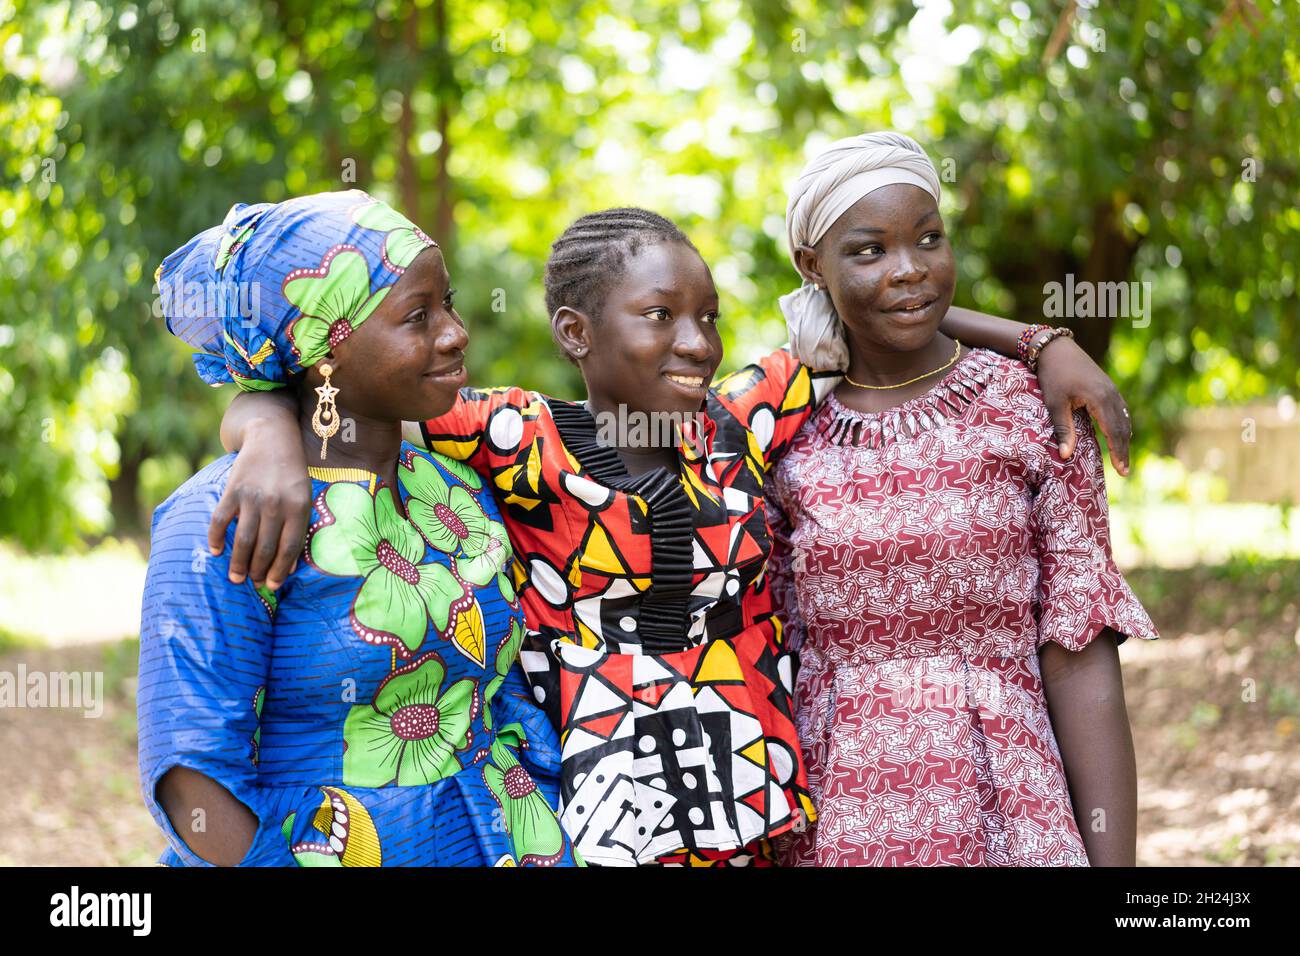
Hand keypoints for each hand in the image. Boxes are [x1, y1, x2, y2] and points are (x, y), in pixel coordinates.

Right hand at [209, 418, 310, 588]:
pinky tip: (216, 551)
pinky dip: (216, 538)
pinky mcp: (232, 490)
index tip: (274, 586)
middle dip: (258, 571)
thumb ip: (298, 528)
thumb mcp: (304, 498)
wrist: (272, 438)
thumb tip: (289, 565)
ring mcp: (252, 497)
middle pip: (265, 548)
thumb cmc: (291, 475)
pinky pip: (221, 520)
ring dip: (238, 563)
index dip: (281, 570)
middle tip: (253, 583)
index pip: (289, 548)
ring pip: (244, 540)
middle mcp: (276, 504)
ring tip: (235, 577)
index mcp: (298, 507)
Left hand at [1035, 337, 1131, 474]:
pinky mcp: (1107, 386)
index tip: (1121, 471)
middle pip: (1122, 427)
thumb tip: (1066, 456)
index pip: (1114, 432)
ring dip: (1123, 438)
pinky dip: (1121, 425)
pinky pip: (1120, 409)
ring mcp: (1111, 389)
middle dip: (1123, 450)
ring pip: (1123, 418)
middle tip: (1124, 471)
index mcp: (1100, 399)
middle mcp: (1111, 394)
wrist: (1054, 348)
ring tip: (1122, 457)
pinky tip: (1119, 434)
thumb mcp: (1055, 404)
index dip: (1118, 452)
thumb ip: (1063, 429)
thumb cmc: (1052, 376)